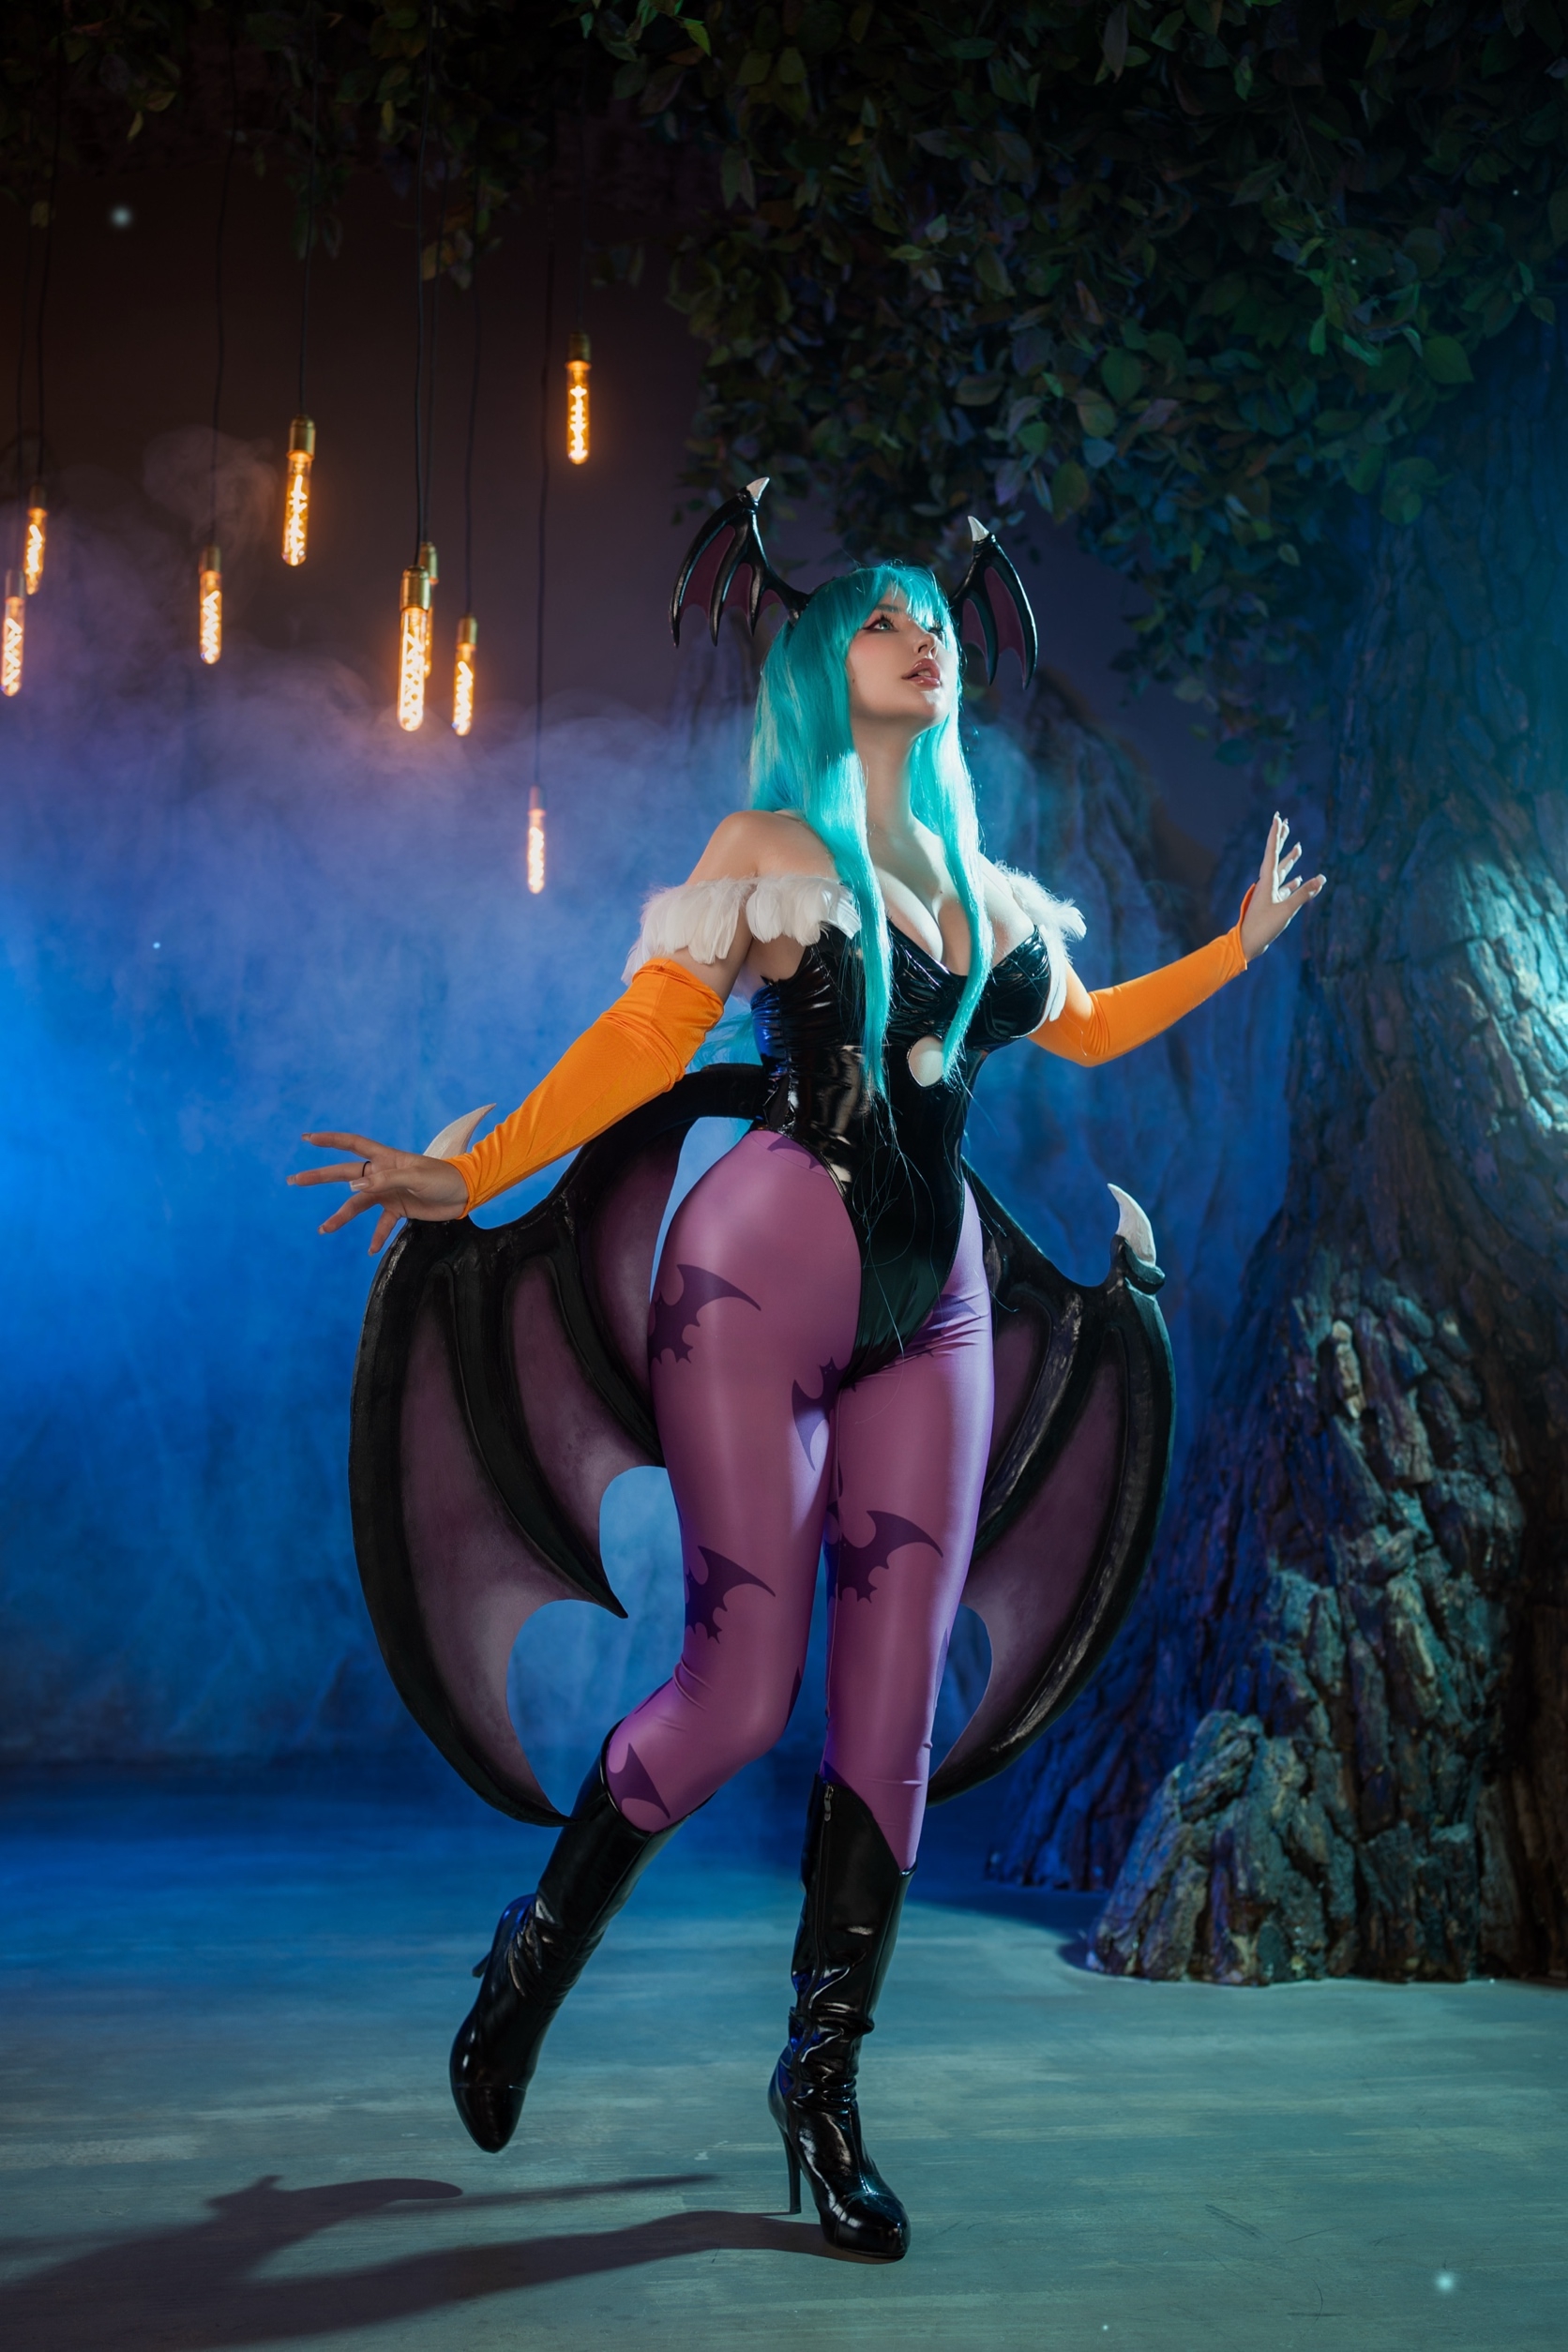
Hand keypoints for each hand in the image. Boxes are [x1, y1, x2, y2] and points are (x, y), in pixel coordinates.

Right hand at [288, 1132, 470, 1254]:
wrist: (466, 1193)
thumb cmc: (444, 1177)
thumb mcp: (416, 1176)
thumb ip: (386, 1181)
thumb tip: (355, 1188)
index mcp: (386, 1158)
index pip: (353, 1145)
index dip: (330, 1141)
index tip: (307, 1140)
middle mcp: (382, 1174)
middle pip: (345, 1175)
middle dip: (319, 1176)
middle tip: (294, 1180)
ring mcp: (389, 1192)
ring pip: (358, 1204)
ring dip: (342, 1216)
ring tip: (324, 1229)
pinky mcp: (399, 1209)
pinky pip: (382, 1224)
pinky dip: (377, 1236)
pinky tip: (371, 1250)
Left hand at [1239, 812, 1324, 960]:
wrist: (1247, 944)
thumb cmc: (1263, 927)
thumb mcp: (1286, 910)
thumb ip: (1303, 894)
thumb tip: (1322, 879)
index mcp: (1267, 881)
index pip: (1272, 851)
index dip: (1275, 834)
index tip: (1277, 818)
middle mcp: (1267, 883)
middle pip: (1275, 856)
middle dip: (1281, 840)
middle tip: (1285, 822)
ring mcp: (1269, 893)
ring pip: (1282, 871)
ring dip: (1289, 859)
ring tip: (1298, 847)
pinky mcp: (1272, 903)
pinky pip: (1284, 888)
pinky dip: (1292, 881)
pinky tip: (1299, 878)